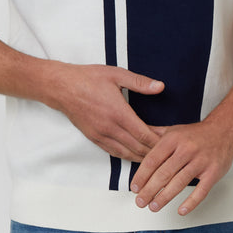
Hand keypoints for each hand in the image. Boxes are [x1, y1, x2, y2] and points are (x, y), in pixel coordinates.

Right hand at [47, 64, 163, 161]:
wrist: (61, 87)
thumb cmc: (87, 78)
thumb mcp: (116, 74)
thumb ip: (139, 82)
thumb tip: (160, 86)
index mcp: (118, 113)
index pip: (144, 134)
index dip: (159, 141)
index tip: (171, 141)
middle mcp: (110, 128)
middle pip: (138, 148)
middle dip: (154, 152)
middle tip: (168, 152)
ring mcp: (101, 135)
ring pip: (126, 154)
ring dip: (142, 157)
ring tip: (156, 158)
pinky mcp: (94, 138)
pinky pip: (114, 152)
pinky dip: (127, 156)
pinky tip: (136, 156)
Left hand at [130, 116, 232, 215]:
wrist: (224, 131)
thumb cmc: (196, 134)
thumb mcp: (173, 130)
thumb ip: (153, 136)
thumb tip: (134, 136)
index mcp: (173, 139)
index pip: (153, 160)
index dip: (142, 176)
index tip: (135, 187)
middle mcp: (186, 150)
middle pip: (164, 174)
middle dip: (149, 190)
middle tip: (140, 201)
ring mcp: (201, 161)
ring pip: (179, 183)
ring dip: (164, 197)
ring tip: (154, 206)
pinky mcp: (213, 172)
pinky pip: (201, 190)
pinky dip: (191, 202)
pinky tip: (181, 210)